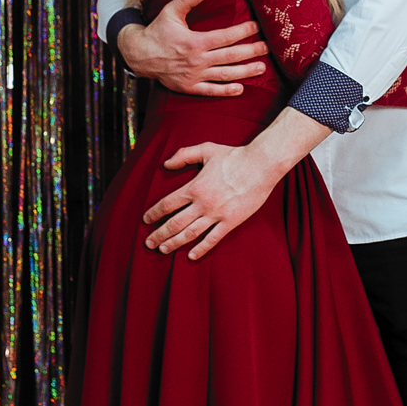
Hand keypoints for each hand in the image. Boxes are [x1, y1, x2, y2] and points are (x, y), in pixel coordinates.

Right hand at [116, 0, 268, 96]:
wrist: (140, 55)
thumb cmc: (157, 32)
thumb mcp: (170, 12)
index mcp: (195, 41)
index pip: (225, 36)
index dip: (243, 31)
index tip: (256, 26)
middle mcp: (197, 60)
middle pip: (230, 56)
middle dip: (251, 51)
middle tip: (267, 48)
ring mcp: (194, 75)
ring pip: (225, 74)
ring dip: (245, 72)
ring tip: (261, 68)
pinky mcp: (190, 87)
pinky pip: (211, 91)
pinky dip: (226, 91)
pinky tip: (240, 89)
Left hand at [144, 141, 278, 260]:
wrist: (261, 165)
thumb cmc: (234, 156)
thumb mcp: (206, 149)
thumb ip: (184, 155)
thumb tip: (166, 163)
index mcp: (194, 187)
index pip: (167, 204)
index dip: (154, 213)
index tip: (146, 220)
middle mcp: (202, 203)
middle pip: (174, 223)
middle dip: (159, 234)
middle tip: (148, 242)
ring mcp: (217, 214)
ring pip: (190, 234)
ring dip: (174, 243)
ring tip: (163, 250)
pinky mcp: (231, 221)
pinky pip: (213, 239)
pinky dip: (201, 249)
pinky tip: (191, 256)